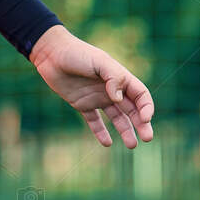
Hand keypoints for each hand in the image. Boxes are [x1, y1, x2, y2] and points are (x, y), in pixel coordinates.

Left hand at [29, 24, 154, 148]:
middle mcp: (111, 90)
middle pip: (132, 110)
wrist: (52, 54)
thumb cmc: (77, 54)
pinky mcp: (82, 105)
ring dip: (125, 131)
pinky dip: (100, 132)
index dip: (146, 107)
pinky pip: (94, 121)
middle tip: (147, 138)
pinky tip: (107, 143)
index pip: (140, 95)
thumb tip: (117, 98)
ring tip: (132, 145)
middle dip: (141, 124)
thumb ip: (112, 77)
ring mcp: (97, 98)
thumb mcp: (99, 61)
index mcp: (120, 78)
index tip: (146, 119)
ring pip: (116, 118)